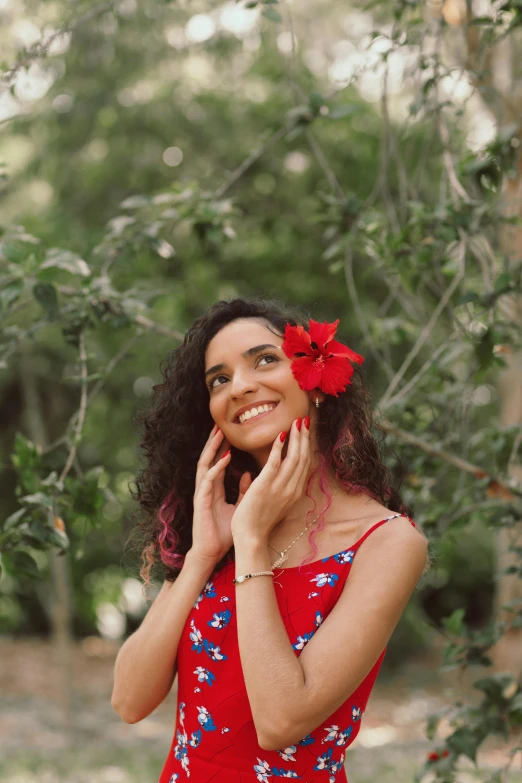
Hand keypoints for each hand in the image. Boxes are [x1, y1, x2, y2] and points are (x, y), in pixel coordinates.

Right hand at [190, 424, 251, 564]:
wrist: (211, 551)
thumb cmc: (223, 532)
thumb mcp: (238, 506)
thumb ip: (242, 490)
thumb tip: (249, 474)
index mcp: (214, 487)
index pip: (217, 461)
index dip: (222, 446)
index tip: (230, 430)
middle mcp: (206, 487)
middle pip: (209, 458)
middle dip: (214, 441)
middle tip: (220, 423)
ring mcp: (202, 492)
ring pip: (205, 464)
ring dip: (212, 448)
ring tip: (219, 433)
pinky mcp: (202, 501)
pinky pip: (208, 480)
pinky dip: (217, 467)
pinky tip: (225, 457)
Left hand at [230, 416, 310, 543]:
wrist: (250, 537)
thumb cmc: (259, 521)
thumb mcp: (275, 501)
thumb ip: (276, 485)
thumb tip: (267, 471)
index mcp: (295, 492)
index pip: (306, 464)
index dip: (307, 445)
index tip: (306, 430)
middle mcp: (292, 488)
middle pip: (303, 457)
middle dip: (304, 437)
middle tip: (304, 420)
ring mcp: (280, 487)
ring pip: (294, 457)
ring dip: (295, 438)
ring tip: (296, 422)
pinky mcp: (266, 486)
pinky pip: (275, 463)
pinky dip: (278, 448)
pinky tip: (280, 435)